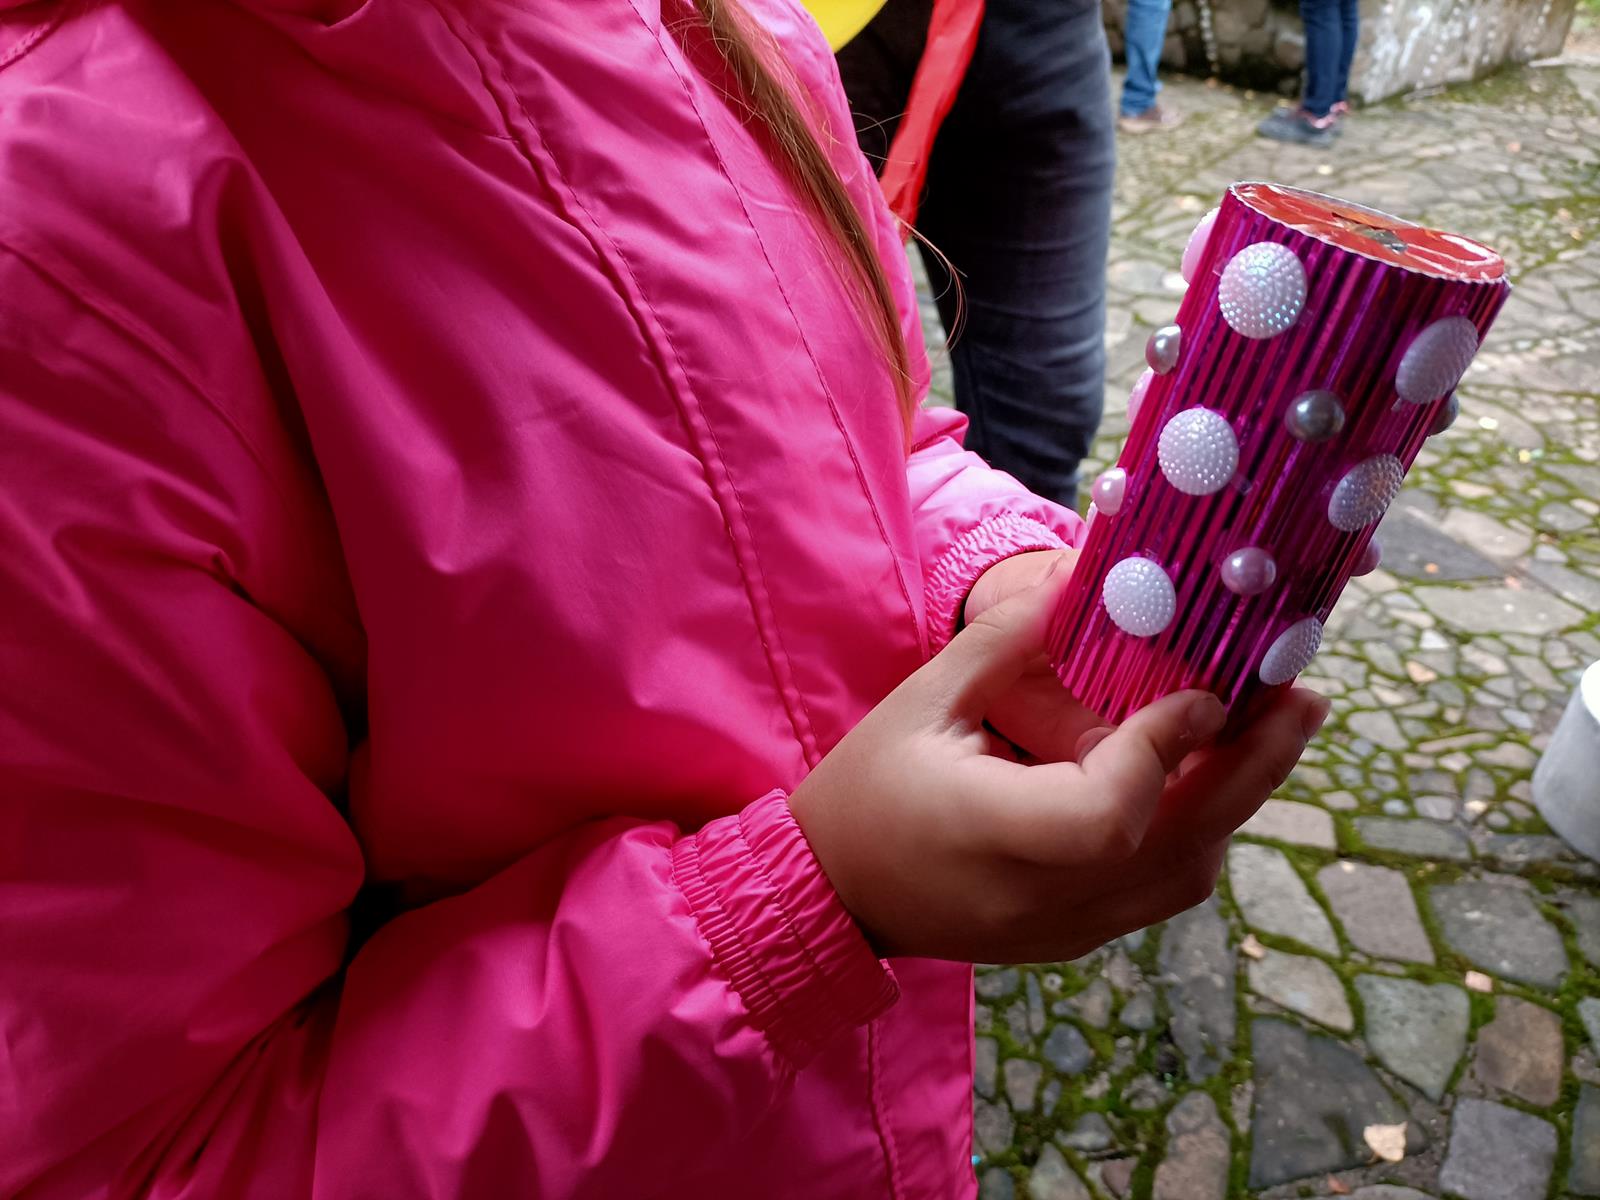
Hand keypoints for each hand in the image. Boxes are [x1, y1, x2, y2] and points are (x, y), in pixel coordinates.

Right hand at [790, 565, 1327, 962]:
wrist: (834, 894)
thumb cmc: (866, 788)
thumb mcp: (922, 701)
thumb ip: (1006, 642)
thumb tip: (1084, 577)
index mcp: (989, 835)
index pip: (1106, 814)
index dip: (1161, 752)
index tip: (1199, 690)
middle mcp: (1041, 896)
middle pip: (1179, 850)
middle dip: (1253, 771)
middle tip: (1303, 697)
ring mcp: (1066, 928)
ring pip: (1186, 876)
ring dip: (1236, 800)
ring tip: (1273, 726)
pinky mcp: (1077, 936)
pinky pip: (1164, 889)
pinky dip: (1201, 829)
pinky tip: (1212, 773)